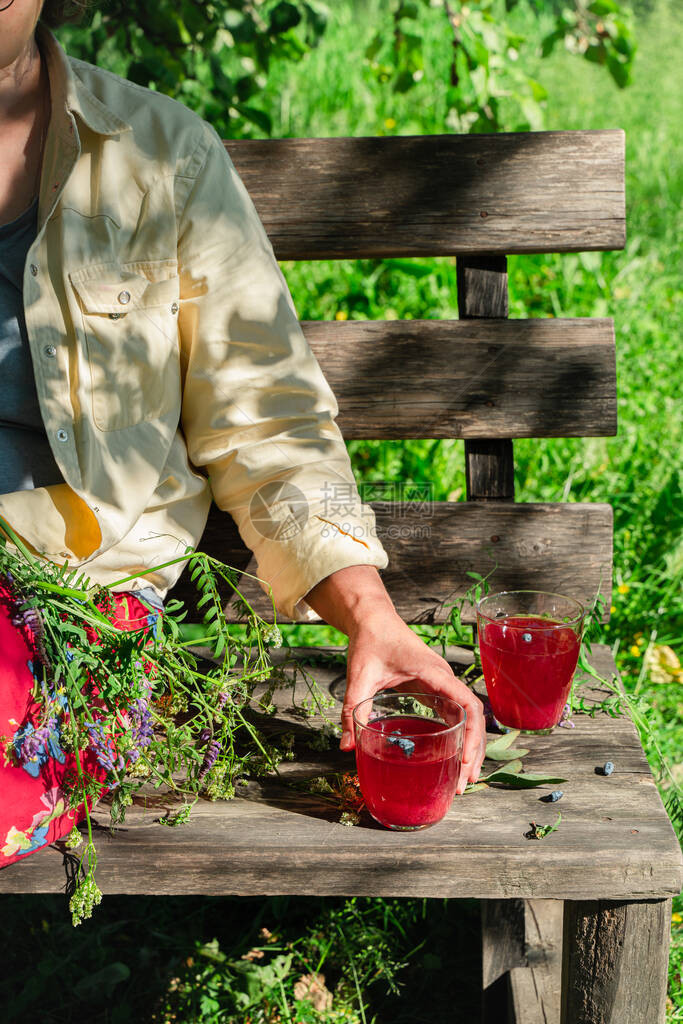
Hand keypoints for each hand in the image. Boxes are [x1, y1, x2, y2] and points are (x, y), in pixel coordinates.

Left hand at [340, 610, 486, 794]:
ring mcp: (441, 684)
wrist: (372, 618)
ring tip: (462, 779)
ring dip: (468, 746)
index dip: (473, 733)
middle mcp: (444, 679)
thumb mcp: (360, 674)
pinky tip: (451, 757)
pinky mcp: (433, 688)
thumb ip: (352, 708)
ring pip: (466, 718)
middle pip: (473, 717)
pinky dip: (457, 736)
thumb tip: (346, 745)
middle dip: (473, 750)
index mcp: (434, 672)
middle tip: (464, 783)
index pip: (467, 703)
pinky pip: (453, 714)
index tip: (466, 759)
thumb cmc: (370, 639)